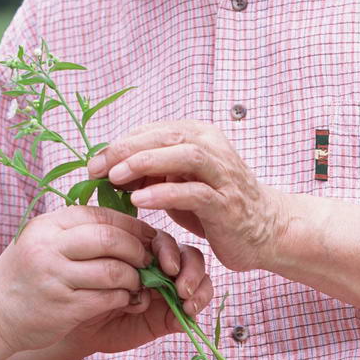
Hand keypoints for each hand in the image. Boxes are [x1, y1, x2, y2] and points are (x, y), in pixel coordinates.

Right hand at [0, 205, 156, 353]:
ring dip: (134, 278)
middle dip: (137, 250)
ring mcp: (55, 278)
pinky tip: (125, 301)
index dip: (132, 225)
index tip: (147, 237)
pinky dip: (124, 299)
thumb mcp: (43, 242)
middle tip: (148, 261)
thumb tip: (127, 228)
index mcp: (49, 225)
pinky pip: (107, 299)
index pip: (101, 215)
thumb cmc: (24, 276)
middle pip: (111, 239)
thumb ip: (77, 233)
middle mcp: (50, 247)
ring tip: (137, 284)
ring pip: (114, 271)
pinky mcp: (62, 308)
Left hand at [67, 227, 212, 354]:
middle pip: (187, 255)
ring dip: (198, 286)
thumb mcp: (97, 272)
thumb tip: (140, 257)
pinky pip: (196, 304)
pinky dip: (197, 306)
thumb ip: (117, 261)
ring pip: (198, 277)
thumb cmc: (85, 291)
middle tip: (181, 286)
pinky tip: (187, 313)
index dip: (169, 249)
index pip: (164, 241)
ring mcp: (169, 290)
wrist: (81, 326)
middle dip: (189, 268)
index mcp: (142, 251)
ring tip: (186, 301)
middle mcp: (159, 267)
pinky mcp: (174, 314)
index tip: (165, 265)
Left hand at [91, 121, 287, 272]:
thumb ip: (152, 171)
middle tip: (97, 167)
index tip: (93, 162)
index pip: (152, 131)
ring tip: (116, 177)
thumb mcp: (180, 182)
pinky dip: (165, 194)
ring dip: (146, 163)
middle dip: (126, 149)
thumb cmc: (216, 204)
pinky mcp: (227, 203)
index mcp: (198, 135)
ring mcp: (222, 174)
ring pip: (183, 156)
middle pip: (165, 136)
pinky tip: (141, 200)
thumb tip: (109, 168)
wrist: (266, 229)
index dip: (120, 144)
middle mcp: (212, 147)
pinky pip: (194, 193)